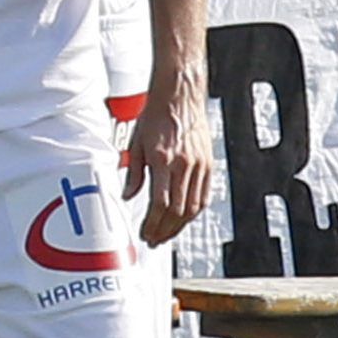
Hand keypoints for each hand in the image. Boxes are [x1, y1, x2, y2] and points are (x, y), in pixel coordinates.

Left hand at [122, 87, 211, 245]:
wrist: (179, 97)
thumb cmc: (156, 117)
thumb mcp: (136, 144)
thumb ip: (133, 173)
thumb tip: (128, 196)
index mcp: (162, 160)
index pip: (159, 203)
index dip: (152, 223)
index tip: (145, 233)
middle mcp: (183, 164)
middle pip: (176, 209)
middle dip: (164, 229)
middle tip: (153, 240)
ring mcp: (199, 165)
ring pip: (193, 206)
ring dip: (179, 225)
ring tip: (166, 234)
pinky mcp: (208, 163)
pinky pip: (204, 194)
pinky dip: (194, 211)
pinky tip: (184, 219)